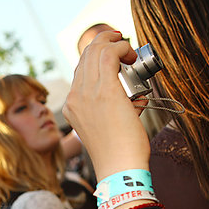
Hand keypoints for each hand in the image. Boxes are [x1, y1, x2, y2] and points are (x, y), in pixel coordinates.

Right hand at [63, 30, 149, 177]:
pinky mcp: (106, 91)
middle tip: (121, 43)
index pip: (80, 71)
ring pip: (95, 51)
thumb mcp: (107, 126)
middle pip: (85, 56)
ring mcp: (88, 93)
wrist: (118, 167)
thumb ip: (115, 107)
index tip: (113, 55)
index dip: (96, 56)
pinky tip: (131, 54)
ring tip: (128, 48)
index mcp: (72, 106)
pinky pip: (109, 55)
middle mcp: (75, 97)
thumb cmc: (118, 152)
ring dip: (114, 42)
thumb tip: (136, 93)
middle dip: (103, 42)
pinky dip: (122, 48)